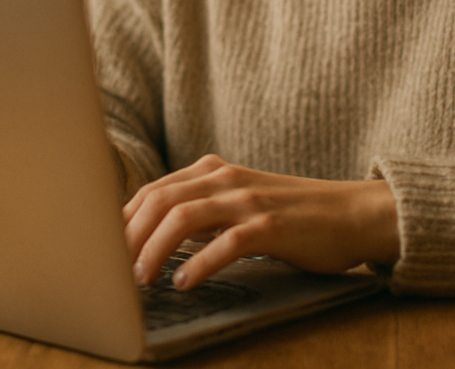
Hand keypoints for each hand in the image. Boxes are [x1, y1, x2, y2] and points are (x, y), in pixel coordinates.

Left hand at [123, 154, 398, 289]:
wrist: (353, 213)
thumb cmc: (293, 217)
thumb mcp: (240, 204)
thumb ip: (201, 212)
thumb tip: (151, 240)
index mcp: (214, 171)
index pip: (152, 191)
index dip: (121, 221)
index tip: (101, 252)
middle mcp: (226, 179)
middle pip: (159, 201)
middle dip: (128, 237)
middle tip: (110, 271)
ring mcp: (249, 200)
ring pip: (184, 217)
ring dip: (154, 250)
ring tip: (139, 280)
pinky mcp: (272, 226)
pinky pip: (226, 243)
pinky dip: (200, 263)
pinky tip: (184, 283)